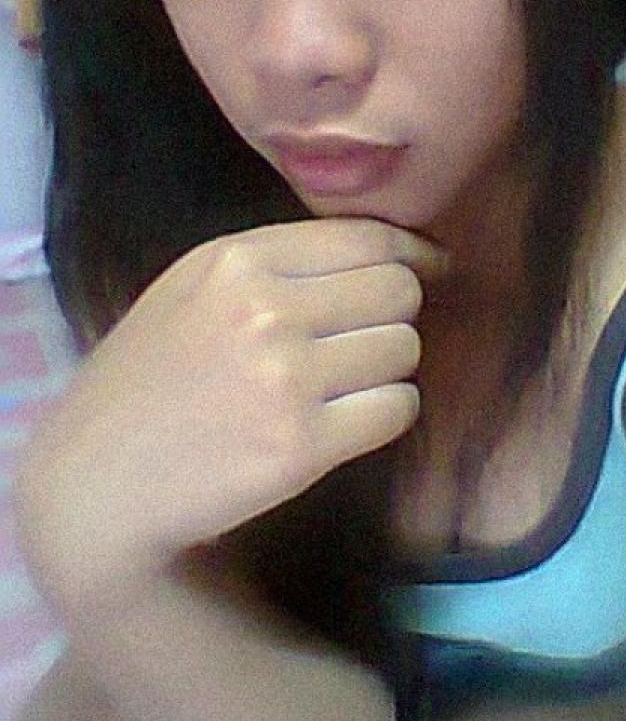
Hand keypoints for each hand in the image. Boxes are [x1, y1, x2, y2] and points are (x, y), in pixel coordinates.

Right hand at [12, 217, 448, 620]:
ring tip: (342, 387)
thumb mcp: (193, 290)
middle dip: (394, 315)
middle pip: (398, 292)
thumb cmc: (147, 379)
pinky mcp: (302, 446)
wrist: (96, 481)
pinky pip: (397, 409)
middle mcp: (266, 309)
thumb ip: (279, 264)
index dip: (414, 254)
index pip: (369, 239)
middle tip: (363, 341)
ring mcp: (286, 378)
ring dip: (387, 369)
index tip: (433, 269)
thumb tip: (391, 254)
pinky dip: (387, 414)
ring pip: (404, 350)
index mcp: (239, 260)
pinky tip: (348, 422)